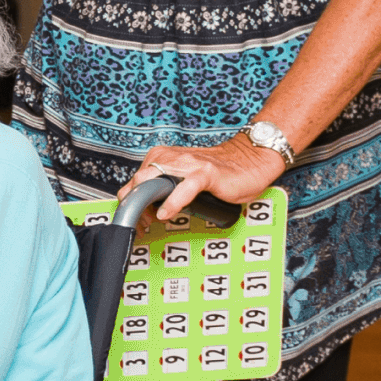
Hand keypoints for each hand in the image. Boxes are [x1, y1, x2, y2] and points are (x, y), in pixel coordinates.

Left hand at [121, 136, 284, 220]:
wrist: (250, 160)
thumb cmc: (218, 173)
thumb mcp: (183, 179)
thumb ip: (165, 188)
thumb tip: (146, 209)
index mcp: (162, 158)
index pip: (134, 180)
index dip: (131, 202)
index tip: (135, 219)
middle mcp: (170, 158)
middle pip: (138, 182)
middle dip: (134, 205)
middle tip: (141, 223)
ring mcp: (188, 165)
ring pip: (154, 182)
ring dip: (147, 205)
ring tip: (150, 221)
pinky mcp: (205, 173)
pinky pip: (183, 187)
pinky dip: (172, 202)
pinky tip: (166, 214)